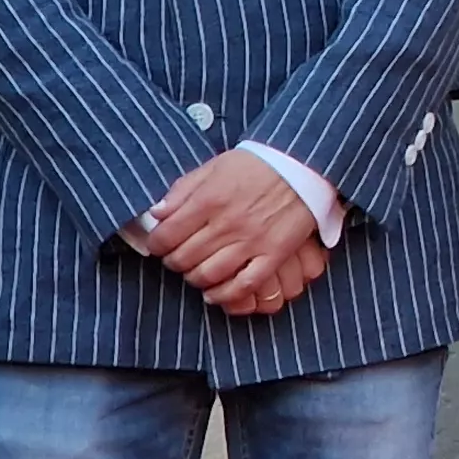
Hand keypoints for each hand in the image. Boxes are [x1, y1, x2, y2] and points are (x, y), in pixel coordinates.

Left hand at [138, 152, 323, 311]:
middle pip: (183, 259)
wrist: (303, 164)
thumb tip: (156, 214)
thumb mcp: (214, 167)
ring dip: (194, 278)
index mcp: (208, 200)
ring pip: (208, 275)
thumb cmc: (257, 164)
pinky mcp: (274, 253)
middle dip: (173, 262)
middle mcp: (227, 223)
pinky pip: (245, 285)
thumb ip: (182, 190)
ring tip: (196, 271)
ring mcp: (252, 241)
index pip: (165, 237)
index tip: (160, 244)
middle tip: (178, 257)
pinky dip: (225, 294)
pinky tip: (216, 292)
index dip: (156, 244)